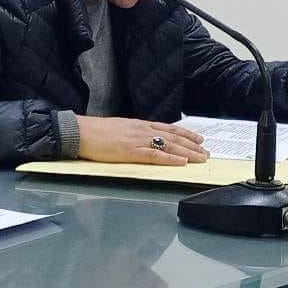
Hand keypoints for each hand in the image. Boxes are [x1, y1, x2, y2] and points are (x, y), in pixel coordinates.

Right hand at [76, 117, 207, 165]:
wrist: (81, 132)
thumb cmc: (96, 132)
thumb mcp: (120, 128)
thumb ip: (134, 133)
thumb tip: (145, 138)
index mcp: (139, 124)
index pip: (169, 128)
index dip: (186, 134)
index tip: (199, 139)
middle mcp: (142, 130)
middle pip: (174, 137)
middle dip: (192, 145)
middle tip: (207, 152)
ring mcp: (137, 140)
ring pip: (169, 146)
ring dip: (187, 153)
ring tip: (201, 158)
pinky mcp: (130, 152)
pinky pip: (154, 156)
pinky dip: (170, 159)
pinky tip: (181, 162)